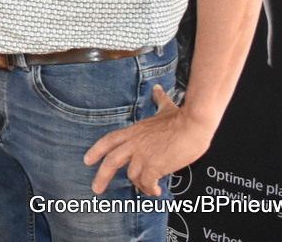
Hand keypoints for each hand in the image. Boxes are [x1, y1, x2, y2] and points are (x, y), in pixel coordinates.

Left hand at [83, 84, 212, 195]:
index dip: (96, 150)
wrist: (193, 124)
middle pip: (111, 161)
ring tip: (149, 188)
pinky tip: (156, 190)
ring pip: (133, 176)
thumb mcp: (165, 108)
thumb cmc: (182, 118)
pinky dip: (150, 189)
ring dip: (140, 185)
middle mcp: (134, 143)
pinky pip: (147, 183)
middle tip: (96, 188)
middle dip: (102, 176)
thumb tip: (157, 90)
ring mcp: (143, 155)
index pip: (109, 140)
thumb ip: (158, 100)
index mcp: (134, 131)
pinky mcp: (155, 166)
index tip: (87, 160)